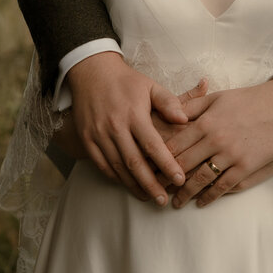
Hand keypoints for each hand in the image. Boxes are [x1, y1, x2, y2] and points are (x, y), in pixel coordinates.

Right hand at [66, 50, 188, 204]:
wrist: (92, 72)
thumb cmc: (126, 81)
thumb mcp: (150, 86)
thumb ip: (169, 102)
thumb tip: (185, 119)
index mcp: (134, 114)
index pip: (153, 145)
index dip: (167, 164)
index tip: (180, 179)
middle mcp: (115, 126)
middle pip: (134, 163)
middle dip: (151, 184)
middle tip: (164, 200)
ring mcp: (98, 134)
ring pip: (117, 168)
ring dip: (133, 185)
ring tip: (149, 197)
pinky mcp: (87, 139)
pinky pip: (102, 165)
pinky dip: (115, 178)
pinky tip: (128, 185)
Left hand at [165, 78, 272, 208]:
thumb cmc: (247, 100)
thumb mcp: (217, 97)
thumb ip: (192, 105)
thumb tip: (171, 112)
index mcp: (205, 122)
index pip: (175, 145)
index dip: (159, 159)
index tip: (149, 169)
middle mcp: (215, 140)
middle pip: (183, 164)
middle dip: (167, 180)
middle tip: (157, 190)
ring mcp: (230, 155)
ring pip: (200, 179)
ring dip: (186, 193)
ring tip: (176, 202)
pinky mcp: (246, 167)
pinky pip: (223, 186)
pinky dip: (210, 197)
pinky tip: (201, 202)